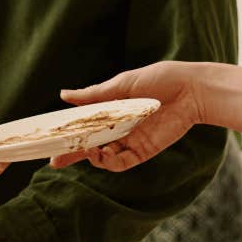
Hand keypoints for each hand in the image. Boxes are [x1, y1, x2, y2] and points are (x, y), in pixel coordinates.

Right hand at [52, 61, 211, 170]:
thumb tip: (63, 95)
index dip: (68, 133)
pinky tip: (100, 155)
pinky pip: (122, 162)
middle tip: (54, 159)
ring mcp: (130, 140)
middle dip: (72, 153)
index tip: (49, 139)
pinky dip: (108, 162)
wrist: (191, 89)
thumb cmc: (160, 79)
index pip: (85, 124)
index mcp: (112, 109)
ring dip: (90, 157)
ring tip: (85, 151)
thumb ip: (94, 94)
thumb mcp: (122, 84)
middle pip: (90, 144)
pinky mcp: (144, 150)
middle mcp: (119, 127)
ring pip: (103, 156)